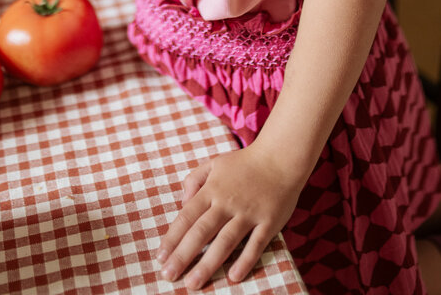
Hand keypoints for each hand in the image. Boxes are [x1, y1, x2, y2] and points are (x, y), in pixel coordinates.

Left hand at [157, 143, 300, 289]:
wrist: (280, 157)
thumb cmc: (245, 163)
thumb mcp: (214, 163)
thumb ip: (195, 180)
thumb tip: (182, 203)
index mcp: (212, 189)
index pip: (187, 216)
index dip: (172, 238)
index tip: (160, 258)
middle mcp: (227, 202)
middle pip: (201, 231)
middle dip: (183, 255)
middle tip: (168, 276)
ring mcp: (248, 213)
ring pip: (225, 241)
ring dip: (208, 264)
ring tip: (193, 283)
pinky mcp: (268, 221)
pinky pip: (255, 244)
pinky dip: (245, 260)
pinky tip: (233, 277)